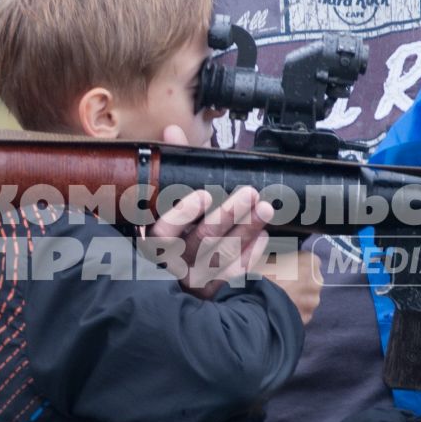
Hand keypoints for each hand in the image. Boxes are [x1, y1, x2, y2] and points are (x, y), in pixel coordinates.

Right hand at [142, 132, 276, 298]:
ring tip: (264, 208)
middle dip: (228, 216)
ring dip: (246, 230)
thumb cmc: (178, 224)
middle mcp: (172, 263)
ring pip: (222, 257)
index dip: (183, 215)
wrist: (182, 274)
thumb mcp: (174, 194)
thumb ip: (175, 164)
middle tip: (250, 194)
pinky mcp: (213, 290)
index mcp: (156, 240)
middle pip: (200, 242)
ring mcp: (193, 280)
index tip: (203, 194)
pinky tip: (262, 236)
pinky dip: (250, 255)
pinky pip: (234, 275)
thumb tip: (172, 131)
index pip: (164, 232)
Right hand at [253, 246, 322, 323]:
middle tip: (282, 283)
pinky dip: (294, 310)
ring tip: (281, 298)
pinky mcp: (308, 317)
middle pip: (310, 279)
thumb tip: (281, 258)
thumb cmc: (263, 277)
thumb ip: (281, 257)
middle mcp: (317, 281)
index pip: (307, 259)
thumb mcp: (268, 258)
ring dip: (298, 296)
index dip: (295, 263)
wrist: (258, 307)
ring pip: (307, 296)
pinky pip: (302, 311)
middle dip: (300, 280)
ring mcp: (313, 301)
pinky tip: (282, 309)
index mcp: (311, 262)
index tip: (284, 267)